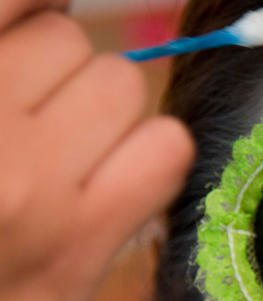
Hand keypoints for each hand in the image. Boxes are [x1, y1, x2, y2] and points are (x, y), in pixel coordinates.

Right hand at [0, 0, 194, 300]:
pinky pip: (166, 145)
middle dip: (61, 68)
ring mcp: (21, 183)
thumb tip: (47, 13)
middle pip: (66, 35)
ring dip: (106, 110)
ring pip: (120, 82)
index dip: (38, 7)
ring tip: (67, 161)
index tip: (40, 19)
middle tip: (35, 120)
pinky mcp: (79, 241)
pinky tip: (115, 184)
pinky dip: (153, 155)